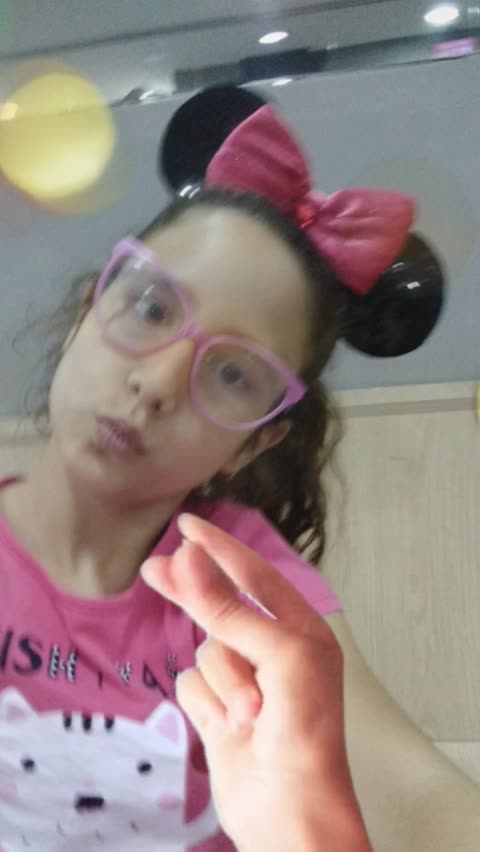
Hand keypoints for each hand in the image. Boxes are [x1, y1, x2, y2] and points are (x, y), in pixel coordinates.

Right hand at [142, 514, 371, 851]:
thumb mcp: (277, 656)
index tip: (187, 525)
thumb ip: (228, 607)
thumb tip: (189, 557)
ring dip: (223, 681)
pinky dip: (207, 704)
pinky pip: (192, 685)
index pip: (253, 574)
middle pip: (219, 606)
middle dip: (193, 593)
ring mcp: (244, 680)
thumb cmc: (305, 730)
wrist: (290, 811)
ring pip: (205, 651)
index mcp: (300, 628)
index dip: (220, 548)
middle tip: (155, 568)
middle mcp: (273, 649)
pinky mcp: (219, 710)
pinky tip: (229, 728)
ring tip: (250, 713)